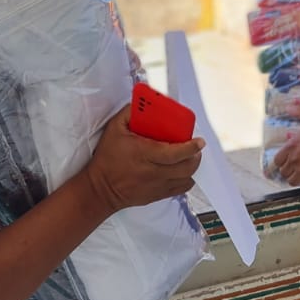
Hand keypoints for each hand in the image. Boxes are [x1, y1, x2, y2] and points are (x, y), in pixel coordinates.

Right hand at [83, 105, 202, 211]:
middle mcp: (154, 172)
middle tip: (195, 148)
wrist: (100, 188)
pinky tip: (182, 172)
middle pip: (186, 167)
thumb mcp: (114, 129)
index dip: (191, 147)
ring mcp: (157, 186)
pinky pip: (180, 190)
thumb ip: (129, 113)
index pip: (176, 152)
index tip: (199, 141)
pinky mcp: (157, 196)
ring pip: (186, 179)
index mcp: (145, 154)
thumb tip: (142, 103)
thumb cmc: (107, 159)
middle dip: (196, 156)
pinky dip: (186, 180)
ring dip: (192, 168)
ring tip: (190, 158)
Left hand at [272, 105, 299, 186]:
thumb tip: (288, 107)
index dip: (281, 159)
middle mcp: (294, 160)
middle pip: (283, 171)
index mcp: (292, 146)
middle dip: (286, 169)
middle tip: (294, 165)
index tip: (286, 158)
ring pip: (291, 180)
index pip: (277, 159)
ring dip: (293, 177)